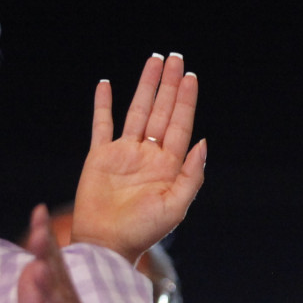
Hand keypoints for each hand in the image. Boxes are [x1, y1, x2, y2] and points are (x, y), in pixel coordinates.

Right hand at [71, 53, 206, 262]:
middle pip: (161, 111)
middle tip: (176, 58)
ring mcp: (124, 153)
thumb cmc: (143, 231)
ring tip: (153, 61)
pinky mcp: (99, 157)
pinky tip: (106, 84)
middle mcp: (148, 155)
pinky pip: (102, 125)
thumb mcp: (176, 206)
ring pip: (136, 111)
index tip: (190, 77)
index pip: (180, 125)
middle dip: (169, 85)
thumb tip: (203, 142)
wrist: (107, 244)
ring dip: (145, 86)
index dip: (185, 100)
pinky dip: (102, 105)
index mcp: (169, 165)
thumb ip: (191, 175)